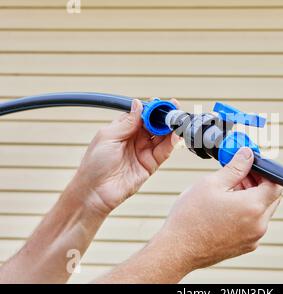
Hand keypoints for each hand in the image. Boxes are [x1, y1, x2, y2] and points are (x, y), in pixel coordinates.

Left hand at [72, 99, 179, 214]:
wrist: (95, 191)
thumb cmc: (94, 164)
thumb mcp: (108, 136)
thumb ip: (127, 122)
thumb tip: (139, 104)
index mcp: (123, 129)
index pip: (143, 114)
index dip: (153, 108)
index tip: (162, 103)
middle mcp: (135, 139)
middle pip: (155, 124)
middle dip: (165, 116)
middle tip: (175, 109)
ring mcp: (144, 151)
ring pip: (162, 136)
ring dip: (171, 128)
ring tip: (177, 121)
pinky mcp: (151, 164)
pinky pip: (164, 151)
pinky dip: (171, 143)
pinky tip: (174, 135)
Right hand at [154, 147, 282, 272]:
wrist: (177, 250)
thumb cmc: (191, 217)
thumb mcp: (212, 183)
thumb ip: (235, 167)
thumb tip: (247, 154)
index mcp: (253, 207)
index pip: (276, 185)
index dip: (267, 172)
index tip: (252, 166)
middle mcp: (259, 225)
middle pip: (271, 198)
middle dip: (259, 183)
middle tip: (240, 175)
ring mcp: (253, 238)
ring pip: (263, 212)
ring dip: (253, 198)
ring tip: (229, 190)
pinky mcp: (245, 246)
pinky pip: (254, 225)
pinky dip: (247, 213)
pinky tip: (227, 208)